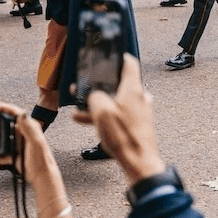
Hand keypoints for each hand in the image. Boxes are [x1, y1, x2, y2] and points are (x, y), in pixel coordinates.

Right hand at [0, 103, 70, 217]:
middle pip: (6, 124)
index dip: (2, 108)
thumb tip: (22, 114)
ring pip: (1, 139)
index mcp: (30, 128)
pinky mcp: (14, 155)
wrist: (42, 177)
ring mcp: (18, 144)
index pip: (15, 113)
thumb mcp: (36, 143)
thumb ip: (30, 129)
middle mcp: (23, 134)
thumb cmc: (42, 160)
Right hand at [74, 54, 164, 184]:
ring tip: (78, 109)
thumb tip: (95, 95)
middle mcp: (139, 98)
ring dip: (98, 103)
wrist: (139, 161)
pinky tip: (84, 121)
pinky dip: (103, 115)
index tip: (110, 56)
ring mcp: (139, 111)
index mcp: (133, 89)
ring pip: (116, 101)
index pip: (130, 64)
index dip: (119, 58)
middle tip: (86, 87)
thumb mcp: (101, 110)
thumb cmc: (123, 136)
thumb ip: (95, 96)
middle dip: (101, 85)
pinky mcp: (136, 124)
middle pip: (120, 83)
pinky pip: (117, 115)